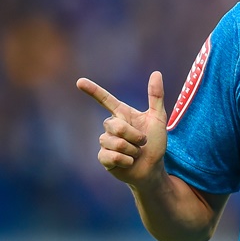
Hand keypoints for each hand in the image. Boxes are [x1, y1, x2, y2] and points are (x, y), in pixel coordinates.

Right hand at [77, 71, 167, 186]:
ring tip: (136, 153)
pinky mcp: (104, 158)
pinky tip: (129, 162)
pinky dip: (126, 160)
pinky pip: (111, 156)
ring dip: (132, 149)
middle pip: (115, 125)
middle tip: (143, 142)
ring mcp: (106, 142)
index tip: (80, 81)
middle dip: (134, 135)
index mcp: (123, 115)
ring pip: (114, 142)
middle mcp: (111, 127)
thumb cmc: (156, 142)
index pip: (106, 100)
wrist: (153, 167)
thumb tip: (156, 73)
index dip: (93, 91)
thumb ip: (156, 96)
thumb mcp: (159, 118)